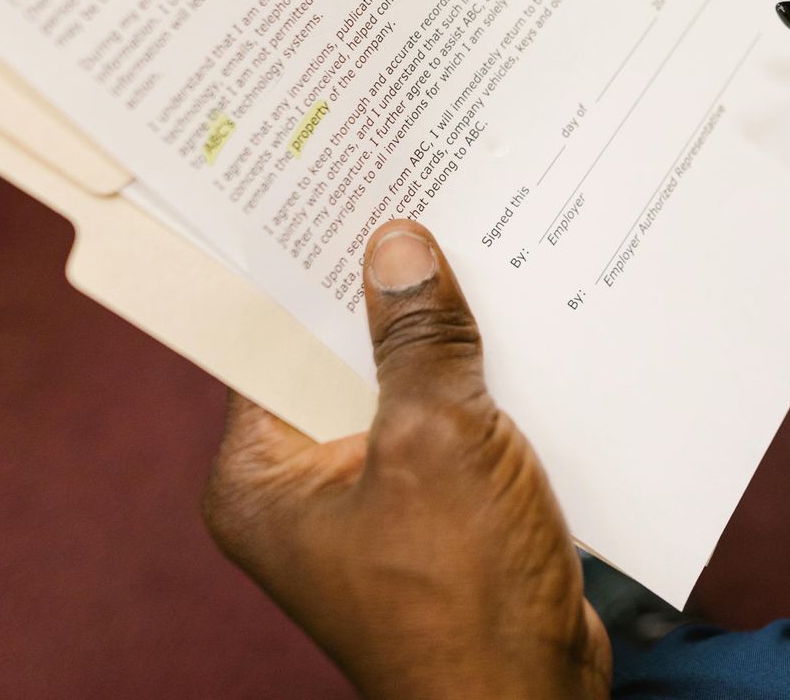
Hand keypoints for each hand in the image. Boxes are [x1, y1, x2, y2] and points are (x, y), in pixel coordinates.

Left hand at [202, 220, 609, 699]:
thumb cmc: (463, 598)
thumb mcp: (438, 443)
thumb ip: (417, 339)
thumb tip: (397, 245)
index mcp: (263, 476)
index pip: (268, 338)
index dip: (307, 265)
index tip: (339, 191)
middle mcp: (305, 491)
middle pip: (341, 358)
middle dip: (391, 292)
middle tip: (424, 197)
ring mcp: (374, 507)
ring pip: (405, 390)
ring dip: (447, 339)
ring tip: (483, 247)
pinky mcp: (438, 519)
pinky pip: (452, 428)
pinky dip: (483, 387)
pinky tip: (525, 331)